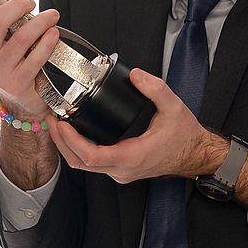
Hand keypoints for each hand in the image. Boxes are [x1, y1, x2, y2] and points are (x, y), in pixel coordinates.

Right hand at [0, 0, 59, 117]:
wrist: (20, 100)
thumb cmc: (12, 63)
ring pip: (21, 38)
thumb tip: (19, 2)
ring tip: (52, 16)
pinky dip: (48, 42)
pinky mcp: (17, 83)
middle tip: (31, 1)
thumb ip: (1, 25)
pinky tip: (53, 34)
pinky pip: (36, 57)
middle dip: (17, 6)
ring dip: (40, 22)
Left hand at [48, 68, 227, 182]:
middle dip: (61, 142)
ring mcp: (121, 173)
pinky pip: (93, 164)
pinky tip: (75, 134)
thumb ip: (156, 89)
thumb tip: (135, 75)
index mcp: (132, 156)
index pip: (90, 156)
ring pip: (84, 166)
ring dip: (67, 147)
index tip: (61, 123)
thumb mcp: (174, 107)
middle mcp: (123, 170)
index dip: (70, 141)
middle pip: (79, 163)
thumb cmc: (185, 136)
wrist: (196, 154)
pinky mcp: (121, 170)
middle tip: (52, 120)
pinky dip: (79, 150)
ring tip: (59, 125)